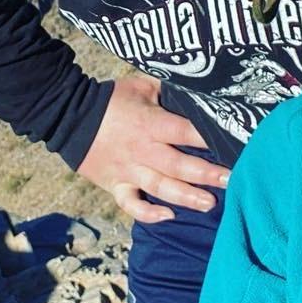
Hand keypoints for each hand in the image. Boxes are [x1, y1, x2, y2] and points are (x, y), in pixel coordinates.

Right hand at [77, 75, 229, 224]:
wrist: (69, 116)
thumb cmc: (111, 99)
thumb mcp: (142, 86)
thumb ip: (169, 93)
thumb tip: (198, 96)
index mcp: (150, 123)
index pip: (185, 131)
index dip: (209, 137)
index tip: (233, 142)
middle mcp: (142, 150)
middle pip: (179, 164)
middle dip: (206, 174)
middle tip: (232, 180)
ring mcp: (128, 171)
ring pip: (161, 187)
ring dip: (186, 197)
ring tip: (210, 204)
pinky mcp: (115, 185)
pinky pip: (131, 204)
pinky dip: (148, 213)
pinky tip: (168, 216)